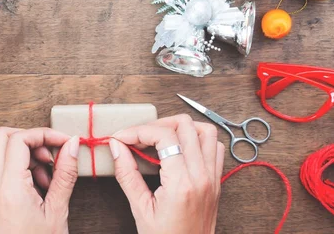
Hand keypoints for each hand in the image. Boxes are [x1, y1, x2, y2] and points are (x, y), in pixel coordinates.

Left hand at [0, 127, 79, 233]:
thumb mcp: (58, 211)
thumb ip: (65, 174)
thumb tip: (72, 145)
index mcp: (10, 188)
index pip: (19, 140)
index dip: (44, 134)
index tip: (65, 141)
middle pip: (3, 138)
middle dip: (32, 138)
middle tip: (54, 152)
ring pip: (4, 153)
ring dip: (29, 154)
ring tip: (51, 176)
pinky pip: (6, 172)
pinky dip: (24, 169)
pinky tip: (43, 187)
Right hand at [109, 115, 224, 233]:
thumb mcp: (139, 208)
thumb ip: (127, 174)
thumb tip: (116, 147)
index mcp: (181, 183)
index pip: (163, 136)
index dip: (138, 131)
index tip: (122, 137)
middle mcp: (201, 176)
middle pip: (184, 124)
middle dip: (157, 124)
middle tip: (139, 136)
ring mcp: (212, 177)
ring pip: (205, 131)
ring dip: (181, 127)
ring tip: (160, 137)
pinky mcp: (217, 181)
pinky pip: (215, 147)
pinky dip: (198, 140)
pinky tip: (180, 148)